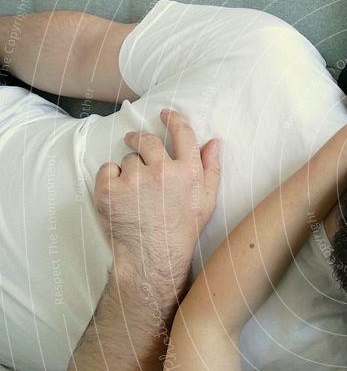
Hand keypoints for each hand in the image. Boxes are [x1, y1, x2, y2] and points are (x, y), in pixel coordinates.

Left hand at [94, 109, 220, 296]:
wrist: (152, 257)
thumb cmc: (182, 230)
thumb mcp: (207, 202)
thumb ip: (211, 169)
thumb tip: (213, 141)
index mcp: (188, 172)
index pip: (182, 133)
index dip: (173, 118)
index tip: (165, 113)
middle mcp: (162, 171)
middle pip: (148, 139)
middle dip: (140, 138)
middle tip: (135, 142)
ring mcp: (134, 179)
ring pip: (128, 158)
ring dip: (129, 168)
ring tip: (135, 190)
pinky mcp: (110, 189)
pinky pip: (107, 169)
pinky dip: (111, 178)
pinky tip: (121, 195)